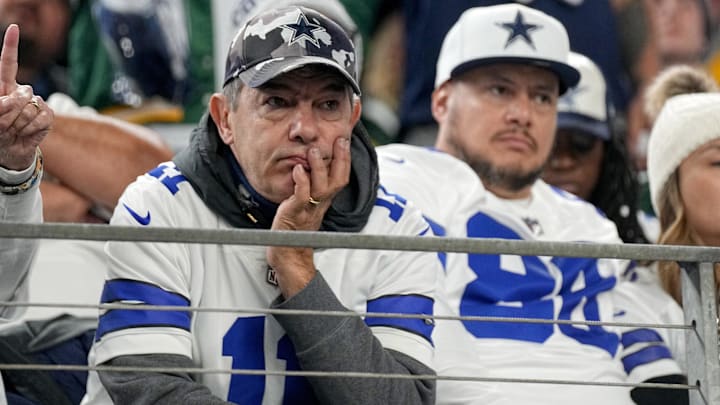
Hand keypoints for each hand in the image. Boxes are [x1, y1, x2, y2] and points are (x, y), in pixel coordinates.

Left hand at [0, 24, 51, 170]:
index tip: (13, 28)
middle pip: (21, 92)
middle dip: (10, 111)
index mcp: (5, 86)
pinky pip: (41, 118)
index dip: (11, 45)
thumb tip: (19, 99)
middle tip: (4, 125)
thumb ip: (1, 106)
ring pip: (31, 107)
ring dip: (18, 123)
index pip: (8, 63)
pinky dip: (31, 128)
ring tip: (14, 130)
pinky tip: (25, 133)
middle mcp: (22, 91)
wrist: (11, 150)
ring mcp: (37, 102)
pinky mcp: (48, 115)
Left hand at [266, 136, 351, 297]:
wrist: (288, 250)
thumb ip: (312, 184)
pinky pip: (302, 196)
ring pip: (321, 187)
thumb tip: (312, 162)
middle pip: (338, 180)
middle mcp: (321, 203)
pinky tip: (298, 169)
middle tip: (339, 140)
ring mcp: (309, 208)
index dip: (345, 159)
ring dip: (319, 168)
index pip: (342, 176)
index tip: (344, 139)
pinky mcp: (295, 212)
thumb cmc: (296, 223)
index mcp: (326, 199)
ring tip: (313, 150)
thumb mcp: (308, 201)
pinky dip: (301, 182)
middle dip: (341, 159)